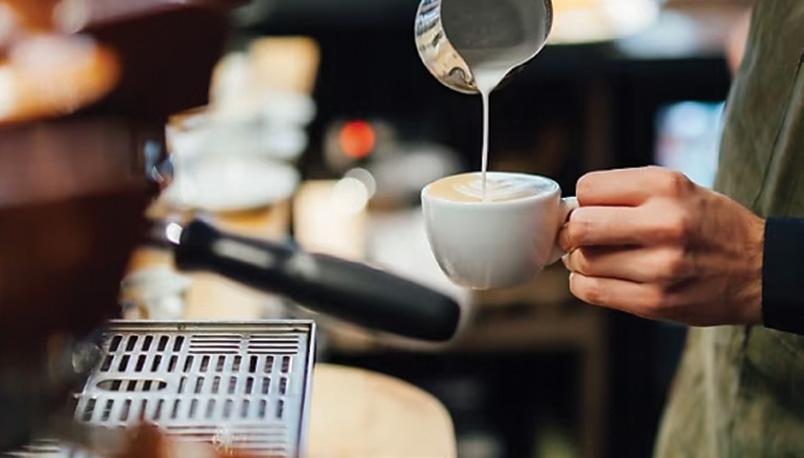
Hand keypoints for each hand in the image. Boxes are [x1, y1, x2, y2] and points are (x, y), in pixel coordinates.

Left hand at [558, 166, 764, 325]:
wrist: (760, 269)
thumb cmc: (706, 224)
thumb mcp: (676, 188)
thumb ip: (625, 192)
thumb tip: (568, 210)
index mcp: (666, 187)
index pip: (588, 188)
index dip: (582, 200)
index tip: (590, 210)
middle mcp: (664, 224)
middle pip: (579, 227)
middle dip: (571, 232)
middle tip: (580, 236)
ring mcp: (660, 267)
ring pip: (582, 261)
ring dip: (579, 260)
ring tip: (597, 257)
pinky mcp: (655, 302)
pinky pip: (591, 291)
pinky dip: (584, 283)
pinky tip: (599, 277)